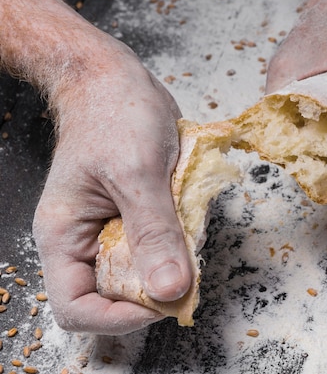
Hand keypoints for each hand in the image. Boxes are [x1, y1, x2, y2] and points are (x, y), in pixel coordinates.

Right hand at [32, 44, 190, 334]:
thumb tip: (170, 291)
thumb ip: (155, 233)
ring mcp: (112, 230)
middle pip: (115, 296)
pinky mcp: (137, 217)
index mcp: (64, 236)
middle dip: (154, 287)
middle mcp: (85, 240)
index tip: (163, 301)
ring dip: (173, 261)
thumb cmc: (113, 115)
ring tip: (188, 228)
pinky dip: (181, 239)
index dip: (119, 317)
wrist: (116, 80)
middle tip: (187, 264)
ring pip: (144, 272)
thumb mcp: (137, 173)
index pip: (77, 307)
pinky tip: (190, 214)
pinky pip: (161, 245)